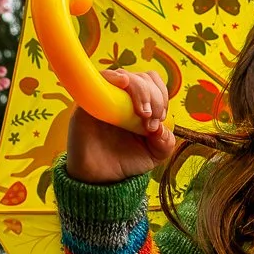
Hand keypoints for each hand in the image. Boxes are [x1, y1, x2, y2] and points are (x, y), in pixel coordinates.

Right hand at [65, 68, 175, 182]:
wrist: (100, 177)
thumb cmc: (125, 161)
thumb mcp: (154, 155)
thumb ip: (165, 142)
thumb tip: (162, 128)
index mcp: (139, 103)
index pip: (154, 83)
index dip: (161, 97)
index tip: (159, 121)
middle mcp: (123, 96)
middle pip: (143, 78)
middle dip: (154, 98)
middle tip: (150, 122)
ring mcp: (105, 97)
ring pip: (125, 76)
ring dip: (140, 90)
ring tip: (142, 115)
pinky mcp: (88, 102)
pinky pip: (99, 80)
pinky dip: (114, 77)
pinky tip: (124, 83)